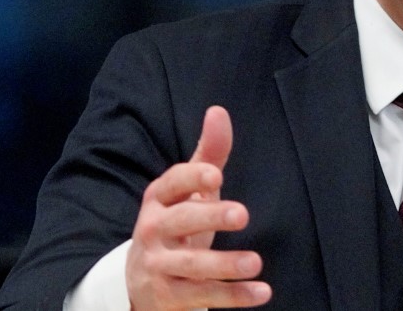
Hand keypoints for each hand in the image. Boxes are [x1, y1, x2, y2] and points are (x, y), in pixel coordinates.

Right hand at [126, 105, 271, 309]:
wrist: (140, 279)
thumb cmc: (176, 222)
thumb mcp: (190, 190)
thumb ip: (209, 154)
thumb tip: (218, 111)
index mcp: (159, 198)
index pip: (173, 183)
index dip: (192, 178)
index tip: (215, 176)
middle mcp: (153, 230)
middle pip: (181, 222)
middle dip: (210, 217)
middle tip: (242, 214)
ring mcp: (159, 266)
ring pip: (191, 266)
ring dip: (225, 264)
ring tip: (256, 261)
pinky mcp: (168, 297)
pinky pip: (203, 297)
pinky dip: (233, 296)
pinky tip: (262, 292)